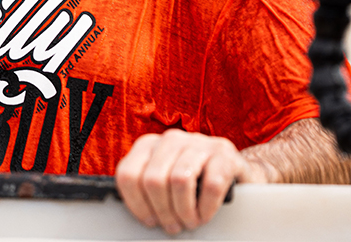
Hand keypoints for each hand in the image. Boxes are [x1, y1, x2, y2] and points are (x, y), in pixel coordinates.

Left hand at [115, 129, 260, 233]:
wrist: (236, 172)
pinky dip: (207, 207)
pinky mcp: (224, 154)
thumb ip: (148, 189)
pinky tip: (205, 214)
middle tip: (173, 226)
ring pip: (179, 181)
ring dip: (184, 211)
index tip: (149, 220)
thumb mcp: (165, 179)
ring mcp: (198, 143)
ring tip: (189, 222)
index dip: (137, 204)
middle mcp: (171, 139)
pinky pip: (211, 185)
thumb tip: (140, 216)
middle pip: (153, 180)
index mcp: (149, 144)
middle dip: (163, 211)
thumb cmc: (194, 181)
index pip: (128, 174)